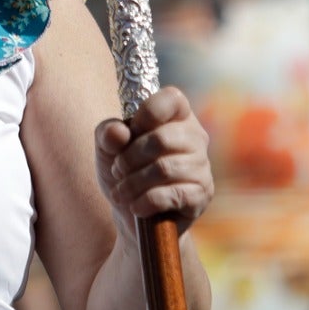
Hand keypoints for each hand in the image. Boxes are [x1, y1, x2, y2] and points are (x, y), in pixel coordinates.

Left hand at [94, 86, 213, 231]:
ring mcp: (202, 166)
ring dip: (133, 183)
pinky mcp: (201, 194)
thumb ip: (107, 133)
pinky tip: (135, 206)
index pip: (172, 98)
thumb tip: (120, 132)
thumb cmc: (123, 169)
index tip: (129, 132)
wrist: (131, 210)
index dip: (147, 113)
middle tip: (118, 170)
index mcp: (176, 116)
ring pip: (164, 169)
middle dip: (129, 158)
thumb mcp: (106, 147)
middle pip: (161, 139)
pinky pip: (171, 195)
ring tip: (121, 191)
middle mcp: (195, 137)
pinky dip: (145, 202)